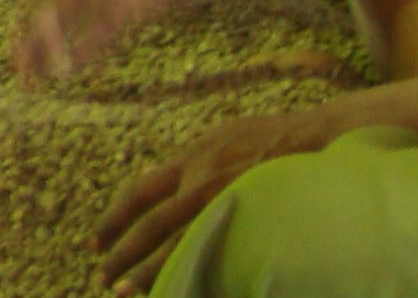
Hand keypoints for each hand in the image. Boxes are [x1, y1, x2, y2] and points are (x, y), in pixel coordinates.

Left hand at [95, 110, 333, 292]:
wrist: (322, 136)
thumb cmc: (274, 139)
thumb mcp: (224, 139)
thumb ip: (196, 164)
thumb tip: (168, 186)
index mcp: (193, 158)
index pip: (141, 192)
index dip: (114, 219)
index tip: (94, 242)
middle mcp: (203, 178)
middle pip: (153, 222)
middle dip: (124, 252)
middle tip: (103, 278)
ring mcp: (228, 198)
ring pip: (181, 243)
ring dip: (152, 271)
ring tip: (126, 293)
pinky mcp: (253, 215)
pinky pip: (215, 250)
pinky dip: (194, 271)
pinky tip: (181, 289)